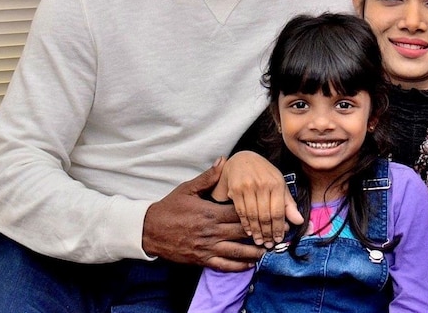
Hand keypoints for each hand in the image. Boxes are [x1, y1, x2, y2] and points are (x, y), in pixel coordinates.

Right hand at [142, 157, 262, 271]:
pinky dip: (238, 266)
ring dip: (254, 252)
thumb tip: (224, 161)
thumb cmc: (170, 207)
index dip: (257, 213)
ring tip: (268, 250)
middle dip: (261, 232)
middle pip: (242, 232)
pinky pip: (223, 265)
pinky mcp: (201, 259)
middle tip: (278, 233)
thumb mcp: (188, 189)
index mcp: (210, 213)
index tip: (271, 212)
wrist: (149, 230)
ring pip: (236, 251)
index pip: (240, 213)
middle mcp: (211, 231)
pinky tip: (250, 264)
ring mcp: (206, 247)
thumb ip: (209, 177)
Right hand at [217, 151, 303, 246]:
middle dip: (268, 233)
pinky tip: (248, 232)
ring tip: (260, 241)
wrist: (243, 159)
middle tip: (269, 245)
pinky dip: (245, 224)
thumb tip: (299, 221)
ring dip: (256, 232)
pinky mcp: (235, 189)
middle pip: (266, 216)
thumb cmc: (264, 174)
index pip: (279, 211)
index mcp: (277, 183)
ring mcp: (248, 187)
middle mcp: (263, 185)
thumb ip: (288, 203)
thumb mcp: (279, 184)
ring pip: (253, 215)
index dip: (279, 228)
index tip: (279, 239)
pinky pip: (240, 212)